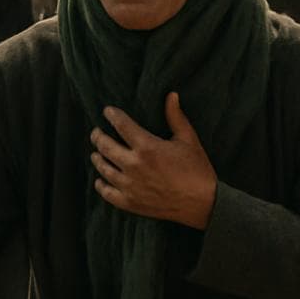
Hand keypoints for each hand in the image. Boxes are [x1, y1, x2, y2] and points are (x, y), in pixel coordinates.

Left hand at [90, 93, 216, 229]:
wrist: (203, 203)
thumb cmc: (197, 169)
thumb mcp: (189, 140)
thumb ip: (176, 117)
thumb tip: (171, 95)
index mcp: (147, 147)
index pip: (121, 125)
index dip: (112, 115)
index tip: (108, 111)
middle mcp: (134, 165)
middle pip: (105, 146)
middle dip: (98, 136)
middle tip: (96, 132)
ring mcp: (130, 186)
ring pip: (103, 168)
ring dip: (97, 158)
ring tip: (96, 153)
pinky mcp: (130, 202)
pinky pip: (107, 192)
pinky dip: (101, 185)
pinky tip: (100, 180)